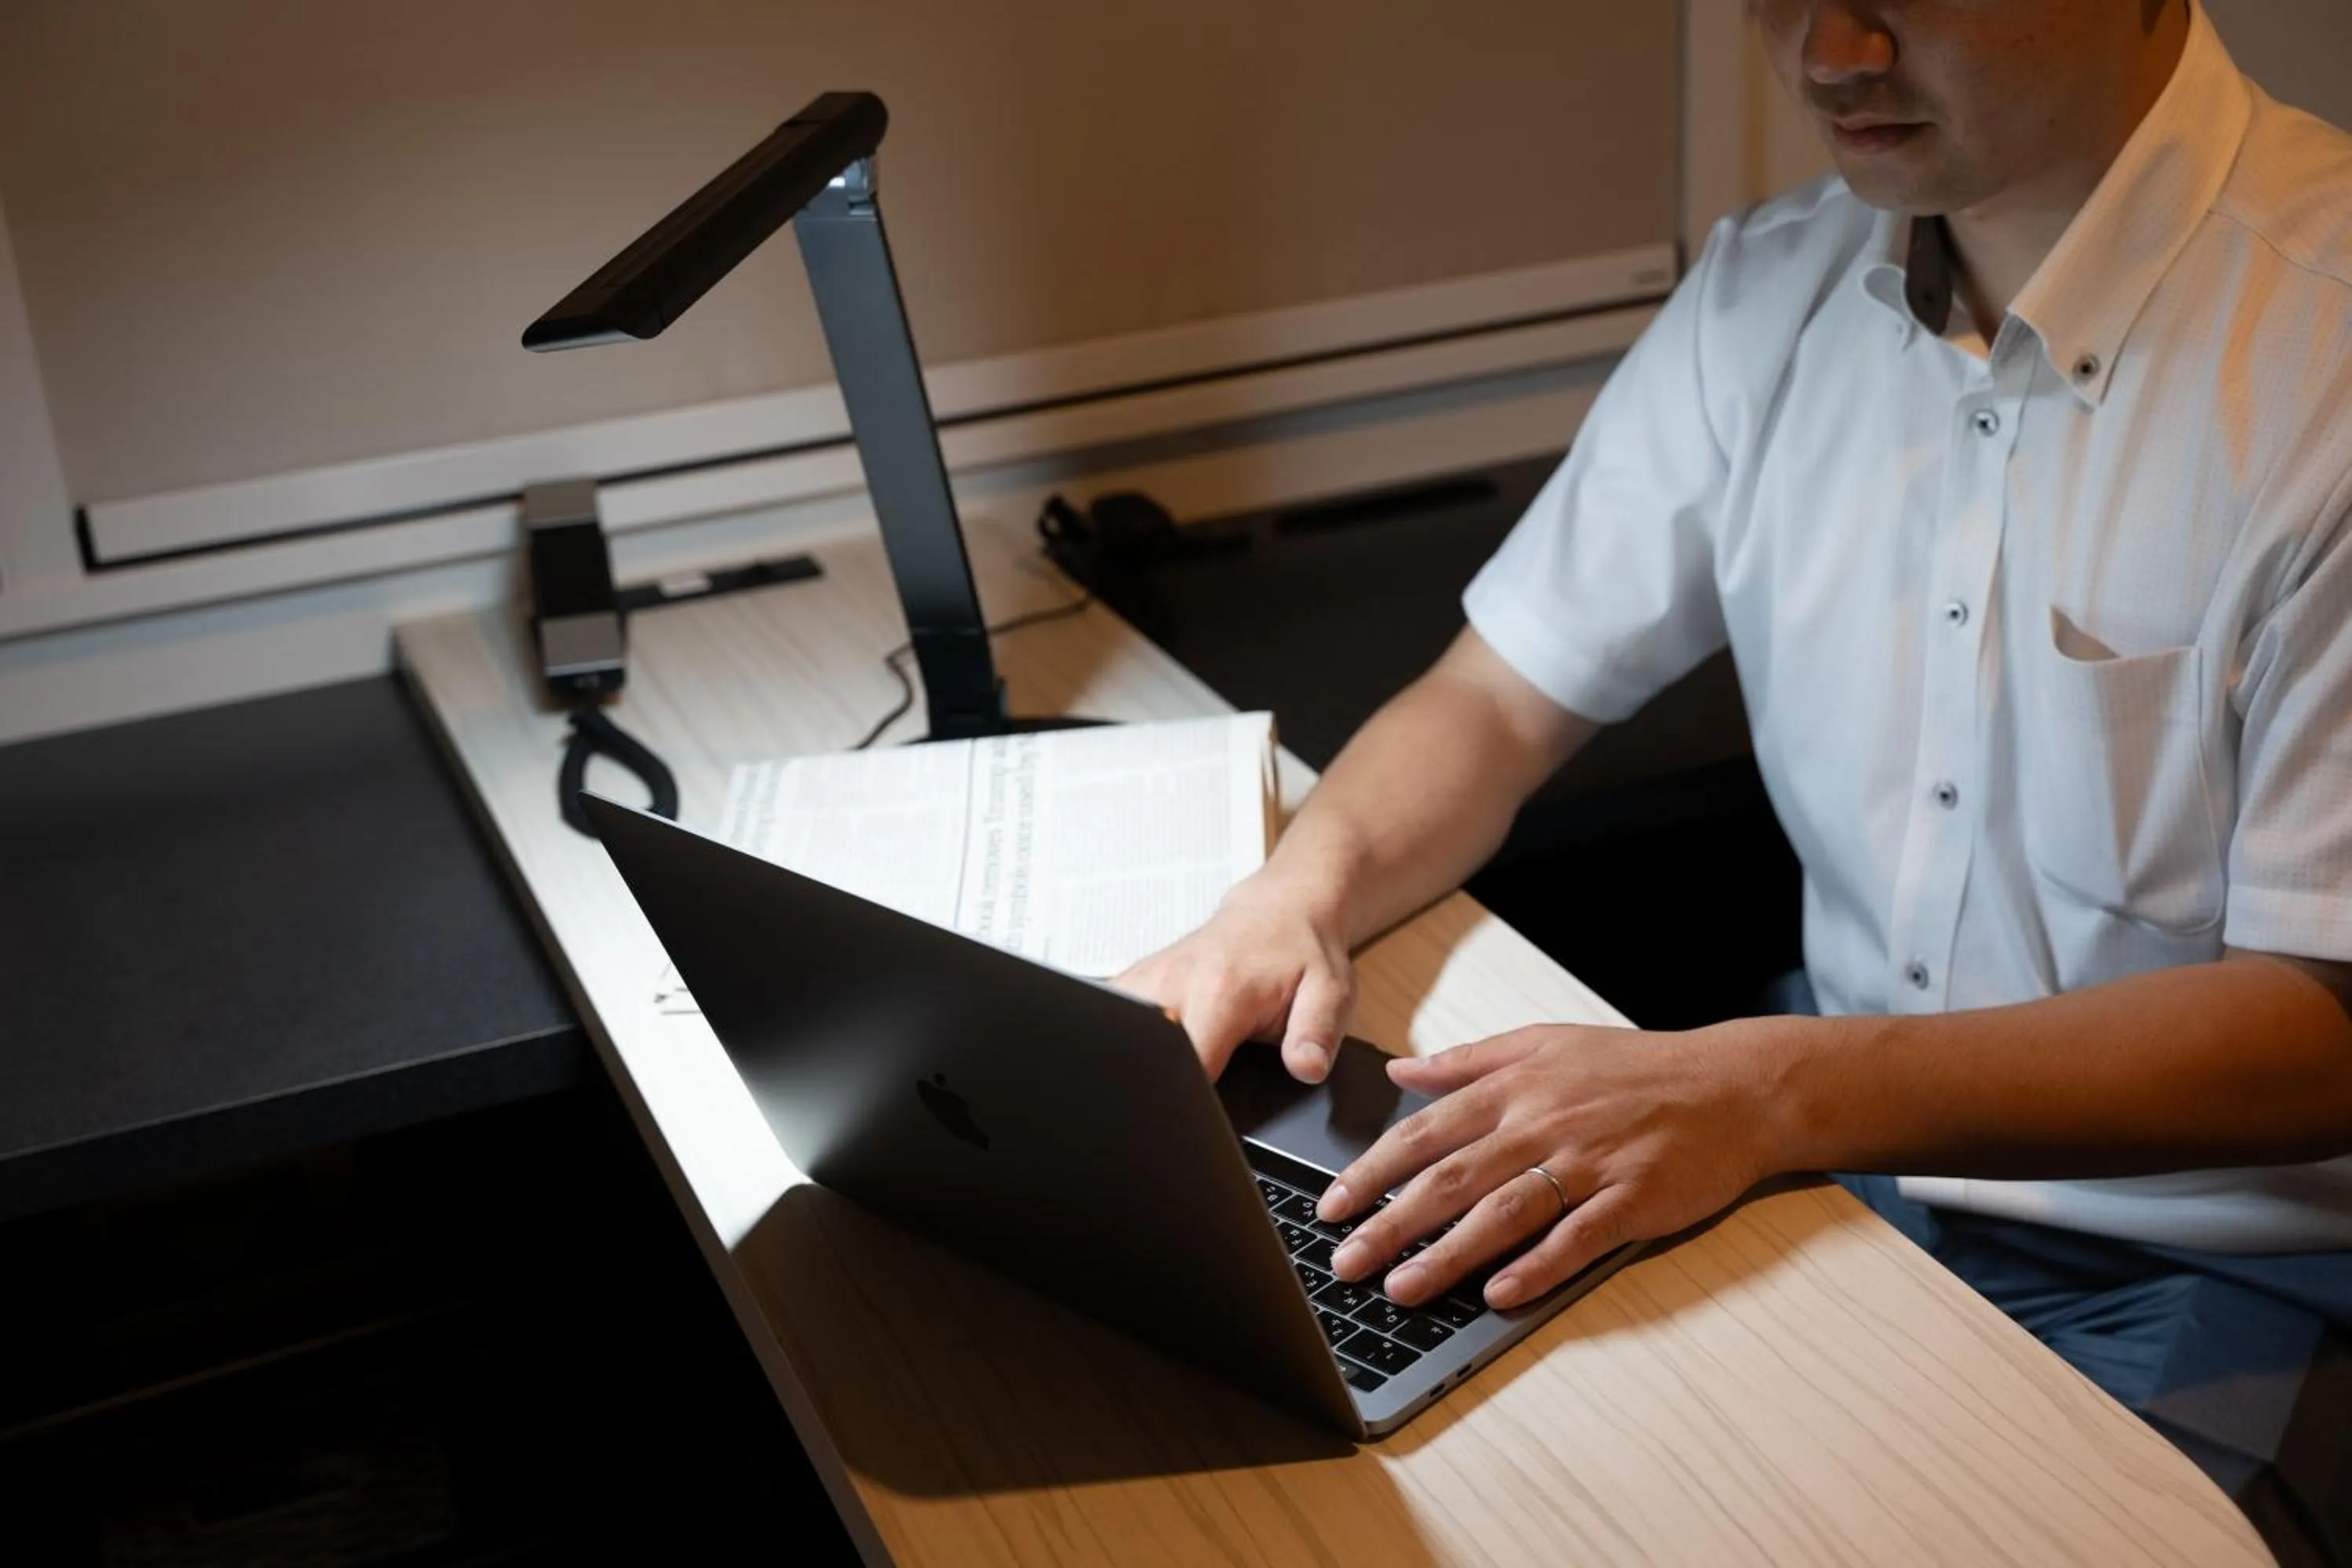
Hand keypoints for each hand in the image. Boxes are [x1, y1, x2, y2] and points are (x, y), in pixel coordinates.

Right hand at [1113, 873, 1355, 1080]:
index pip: (1186, 1066)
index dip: (1192, 1102)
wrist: (1279, 911)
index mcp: (1221, 992)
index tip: (1201, 1119)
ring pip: (1122, 1036)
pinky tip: (1152, 1049)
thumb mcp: (1331, 993)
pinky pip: (1115, 1017)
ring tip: (1171, 1072)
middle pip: (1142, 1055)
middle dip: (1159, 1085)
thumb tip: (1307, 1068)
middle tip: (1187, 1100)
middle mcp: (1174, 981)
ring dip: (1140, 1062)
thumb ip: (1317, 1034)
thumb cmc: (1303, 953)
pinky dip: (1127, 1040)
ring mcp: (1148, 979)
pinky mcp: (1134, 980)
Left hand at [1319, 1021, 1788, 1309]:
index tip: (1331, 1206)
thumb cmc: (1635, 1069)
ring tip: (1403, 1288)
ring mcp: (1589, 1163)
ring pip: (1504, 1213)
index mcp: (1515, 1088)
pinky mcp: (1633, 1199)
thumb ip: (1468, 1062)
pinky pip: (1577, 1237)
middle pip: (1452, 1179)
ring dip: (1448, 1255)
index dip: (1373, 1172)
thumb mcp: (1544, 1043)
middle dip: (1391, 1224)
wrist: (1732, 1086)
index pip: (1426, 1133)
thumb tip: (1400, 1070)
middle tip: (1345, 1261)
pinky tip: (1500, 1294)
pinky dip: (1537, 1265)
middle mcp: (1543, 1124)